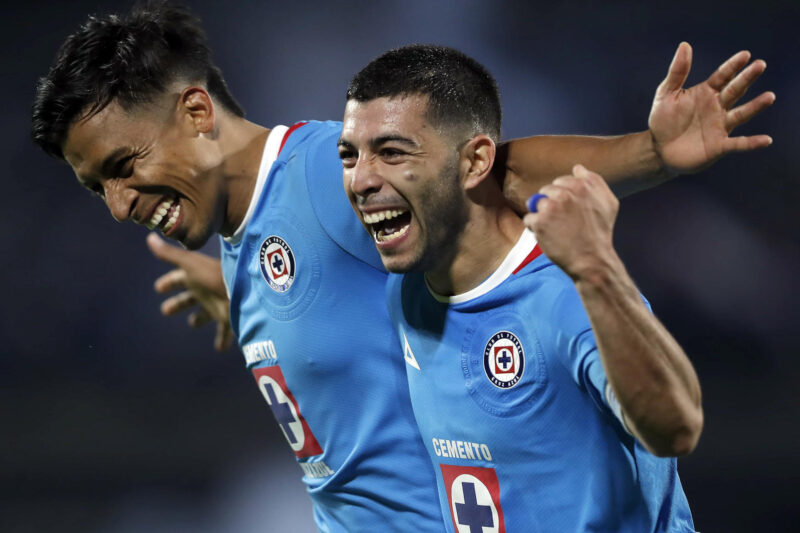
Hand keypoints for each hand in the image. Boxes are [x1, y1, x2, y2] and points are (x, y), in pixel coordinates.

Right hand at [146, 233, 233, 350]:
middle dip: (178, 303)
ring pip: (206, 314)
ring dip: (199, 319)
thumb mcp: (190, 264)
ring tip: (192, 323)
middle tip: (165, 311)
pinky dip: (223, 340)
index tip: (158, 288)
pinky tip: (220, 348)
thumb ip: (169, 254)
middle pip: (190, 298)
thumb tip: (149, 236)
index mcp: (197, 277)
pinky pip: (225, 331)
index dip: (169, 283)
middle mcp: (207, 291)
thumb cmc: (215, 275)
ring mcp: (218, 304)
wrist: (245, 289)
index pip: (179, 279)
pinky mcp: (229, 317)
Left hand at [523, 165, 619, 280]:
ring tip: (555, 228)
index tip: (570, 210)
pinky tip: (548, 235)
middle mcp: (566, 193)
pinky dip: (535, 227)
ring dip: (542, 215)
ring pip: (536, 204)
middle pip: (546, 191)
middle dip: (551, 203)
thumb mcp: (608, 203)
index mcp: (583, 184)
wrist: (592, 259)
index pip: (561, 181)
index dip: (563, 196)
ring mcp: (551, 207)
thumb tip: (577, 168)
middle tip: (563, 220)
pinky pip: (529, 219)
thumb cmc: (601, 232)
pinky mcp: (539, 222)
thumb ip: (594, 182)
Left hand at [649, 42, 774, 174]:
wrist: (659, 149)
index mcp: (706, 92)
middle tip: (760, 65)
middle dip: (747, 78)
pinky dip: (751, 143)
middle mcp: (717, 107)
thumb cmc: (663, 120)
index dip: (732, 66)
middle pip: (735, 90)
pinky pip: (738, 144)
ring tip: (769, 97)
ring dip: (755, 106)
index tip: (745, 55)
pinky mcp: (719, 146)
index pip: (722, 76)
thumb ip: (677, 72)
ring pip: (741, 114)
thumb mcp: (666, 94)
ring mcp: (720, 126)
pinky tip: (766, 140)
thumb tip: (685, 45)